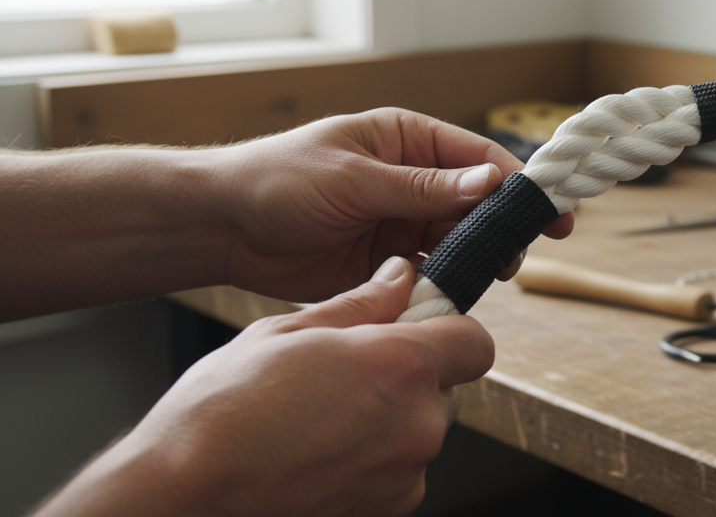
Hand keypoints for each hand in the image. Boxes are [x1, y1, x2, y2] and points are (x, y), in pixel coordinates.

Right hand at [35, 257, 488, 516]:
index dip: (446, 331)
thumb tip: (398, 279)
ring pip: (420, 431)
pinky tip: (318, 453)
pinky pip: (398, 471)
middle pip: (446, 387)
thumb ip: (360, 304)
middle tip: (350, 373)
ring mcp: (405, 475)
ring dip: (390, 420)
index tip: (413, 328)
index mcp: (401, 366)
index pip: (474, 341)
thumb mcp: (286, 333)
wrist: (184, 497)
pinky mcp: (388, 511)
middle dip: (412, 376)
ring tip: (321, 418)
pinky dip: (372, 460)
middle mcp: (418, 425)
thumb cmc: (222, 414)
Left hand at [211, 108, 573, 302]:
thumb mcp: (354, 180)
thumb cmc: (278, 181)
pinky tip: (452, 296)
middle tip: (520, 256)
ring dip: (476, 259)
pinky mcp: (386, 261)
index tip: (549, 209)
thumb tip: (489, 181)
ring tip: (491, 278)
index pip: (477, 157)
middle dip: (501, 228)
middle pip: (476, 203)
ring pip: (458, 241)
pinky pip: (430, 272)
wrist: (222, 229)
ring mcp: (400, 221)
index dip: (517, 183)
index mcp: (407, 141)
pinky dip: (445, 285)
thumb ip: (423, 187)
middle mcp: (412, 180)